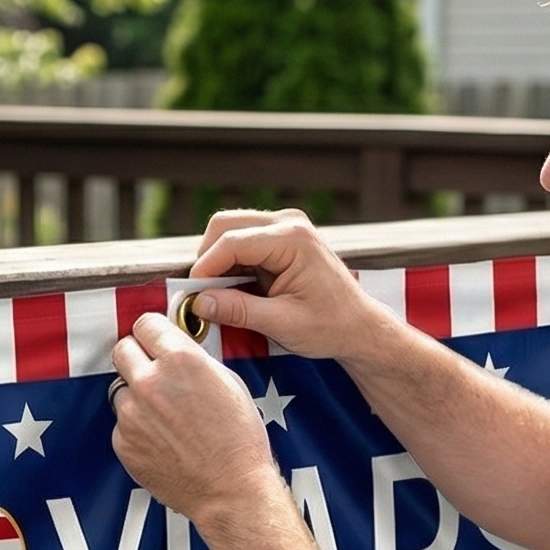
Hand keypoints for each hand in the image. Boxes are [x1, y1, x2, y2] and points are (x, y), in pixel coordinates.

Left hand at [109, 312, 275, 532]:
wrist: (230, 490)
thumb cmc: (238, 442)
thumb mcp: (228, 382)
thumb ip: (194, 359)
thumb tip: (178, 350)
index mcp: (180, 360)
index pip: (145, 323)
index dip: (153, 332)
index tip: (154, 338)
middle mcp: (150, 383)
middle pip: (123, 349)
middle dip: (137, 356)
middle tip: (152, 369)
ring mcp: (132, 415)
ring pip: (121, 390)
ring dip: (137, 396)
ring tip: (165, 415)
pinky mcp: (123, 442)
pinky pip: (122, 424)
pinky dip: (137, 428)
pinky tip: (162, 438)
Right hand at [183, 208, 388, 364]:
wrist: (359, 326)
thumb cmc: (330, 326)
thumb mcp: (282, 324)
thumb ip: (239, 311)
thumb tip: (199, 303)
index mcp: (292, 239)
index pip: (231, 242)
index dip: (204, 268)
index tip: (190, 295)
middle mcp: (288, 223)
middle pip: (225, 225)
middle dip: (207, 259)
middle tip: (201, 294)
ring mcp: (285, 226)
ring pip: (230, 231)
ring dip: (218, 262)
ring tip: (219, 296)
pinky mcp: (281, 237)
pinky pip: (242, 242)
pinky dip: (230, 264)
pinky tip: (234, 291)